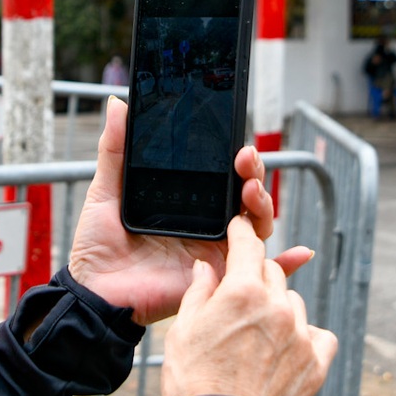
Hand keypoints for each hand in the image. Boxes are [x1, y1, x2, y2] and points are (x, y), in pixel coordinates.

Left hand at [68, 98, 312, 324]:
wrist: (94, 292)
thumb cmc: (98, 246)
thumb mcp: (106, 191)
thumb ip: (115, 149)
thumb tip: (118, 103)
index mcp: (186, 202)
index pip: (221, 175)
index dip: (235, 159)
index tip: (237, 144)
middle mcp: (206, 223)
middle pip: (245, 194)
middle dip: (253, 174)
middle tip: (245, 160)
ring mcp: (215, 249)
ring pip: (256, 224)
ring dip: (263, 204)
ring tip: (250, 191)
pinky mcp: (218, 275)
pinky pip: (260, 270)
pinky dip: (287, 263)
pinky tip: (302, 253)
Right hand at [162, 216, 337, 395]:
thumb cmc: (194, 382)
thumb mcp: (183, 330)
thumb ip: (199, 291)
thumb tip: (208, 267)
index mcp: (242, 291)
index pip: (249, 245)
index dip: (242, 233)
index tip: (241, 228)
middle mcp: (279, 306)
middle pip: (272, 273)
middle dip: (255, 278)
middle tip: (238, 299)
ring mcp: (301, 335)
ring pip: (294, 304)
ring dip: (279, 310)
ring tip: (257, 338)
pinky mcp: (316, 363)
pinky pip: (320, 335)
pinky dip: (306, 338)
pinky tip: (287, 351)